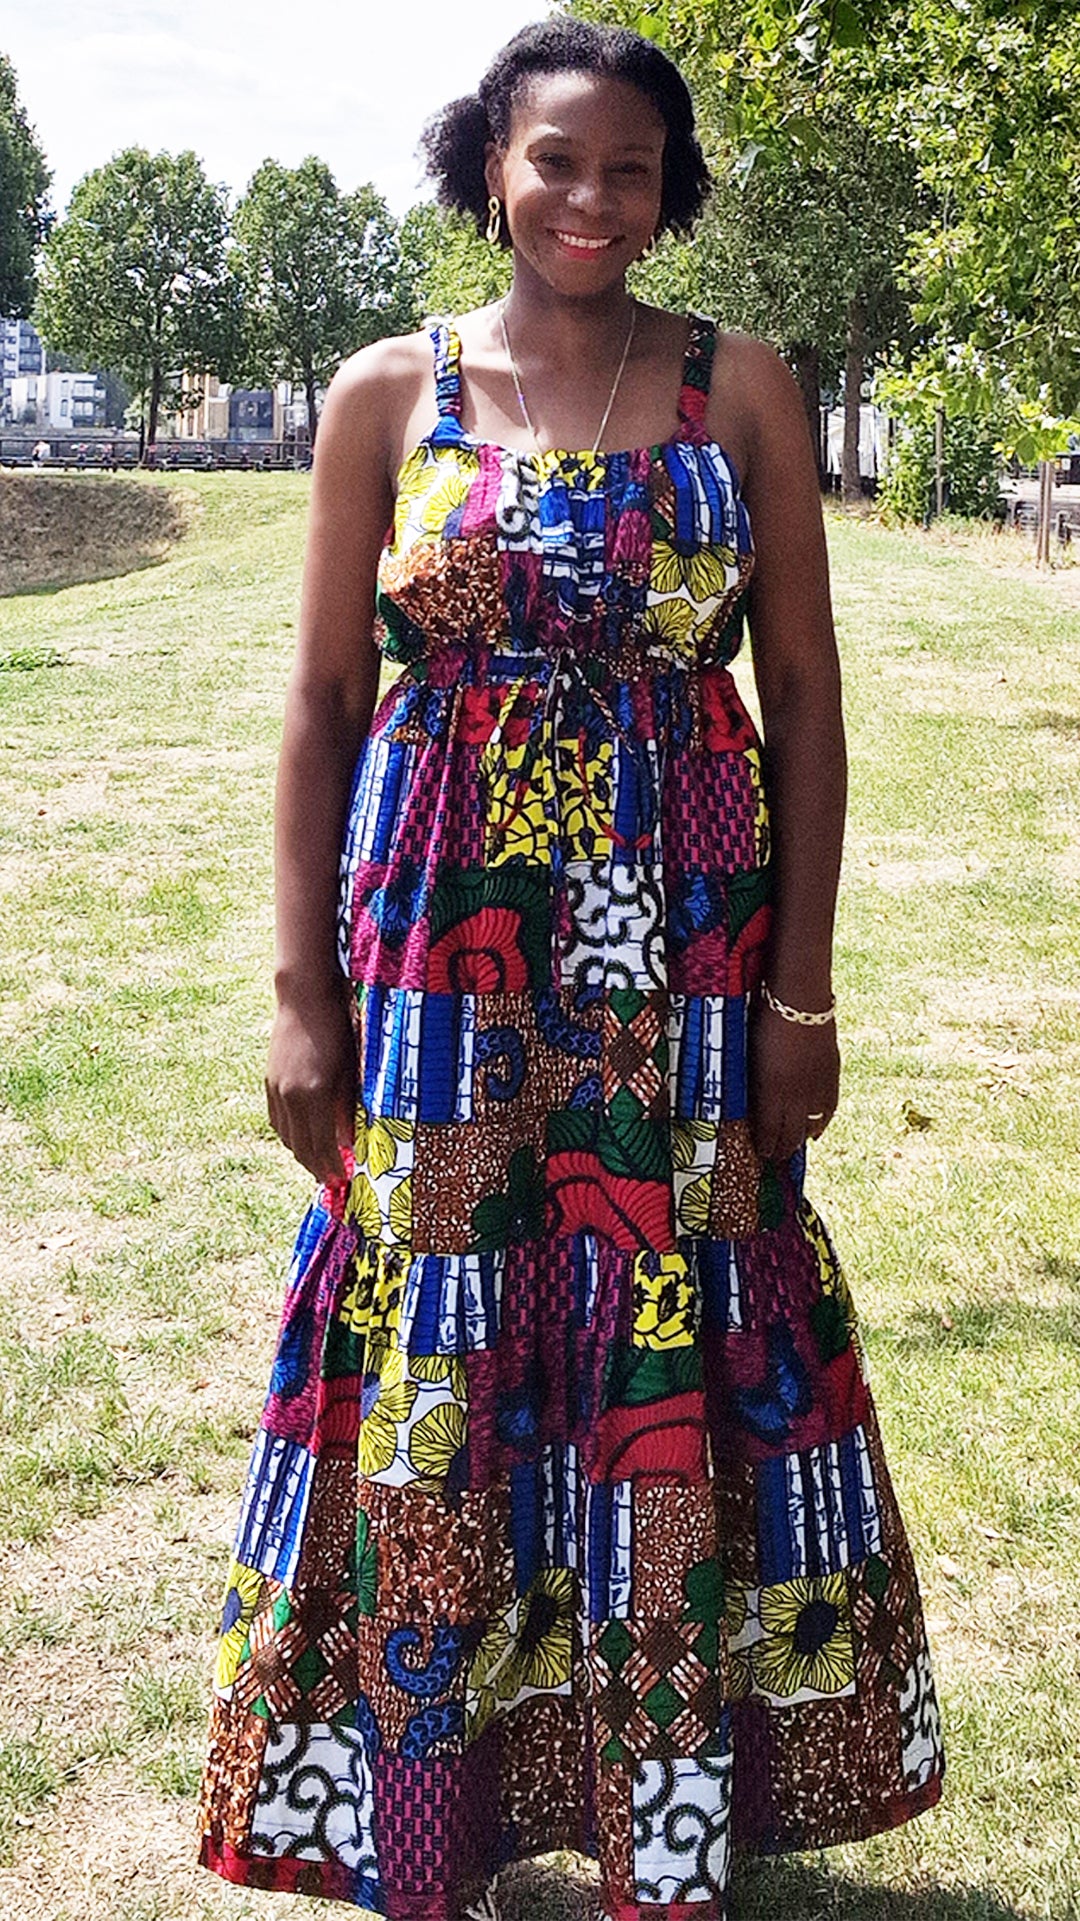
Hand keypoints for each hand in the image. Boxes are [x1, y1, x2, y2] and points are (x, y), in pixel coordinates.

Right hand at [265, 984, 356, 1183]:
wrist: (303, 997)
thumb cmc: (337, 1028)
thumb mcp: (348, 1069)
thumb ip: (345, 1107)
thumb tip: (345, 1141)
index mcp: (312, 1094)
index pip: (320, 1144)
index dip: (331, 1166)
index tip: (343, 1180)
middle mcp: (289, 1096)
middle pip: (300, 1146)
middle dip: (316, 1167)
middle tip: (332, 1180)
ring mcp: (275, 1089)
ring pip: (285, 1135)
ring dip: (301, 1154)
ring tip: (318, 1164)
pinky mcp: (269, 1081)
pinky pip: (276, 1119)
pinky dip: (289, 1135)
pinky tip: (301, 1139)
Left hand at [749, 999, 839, 1163]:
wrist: (800, 1000)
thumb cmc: (765, 1021)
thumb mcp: (751, 1057)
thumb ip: (755, 1085)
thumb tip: (755, 1106)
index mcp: (770, 1091)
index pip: (769, 1131)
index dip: (765, 1146)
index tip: (760, 1155)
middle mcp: (795, 1095)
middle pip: (790, 1134)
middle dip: (781, 1150)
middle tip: (774, 1159)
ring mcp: (816, 1087)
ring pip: (810, 1126)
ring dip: (800, 1140)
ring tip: (793, 1148)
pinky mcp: (832, 1076)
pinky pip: (827, 1110)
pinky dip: (820, 1124)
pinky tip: (815, 1131)